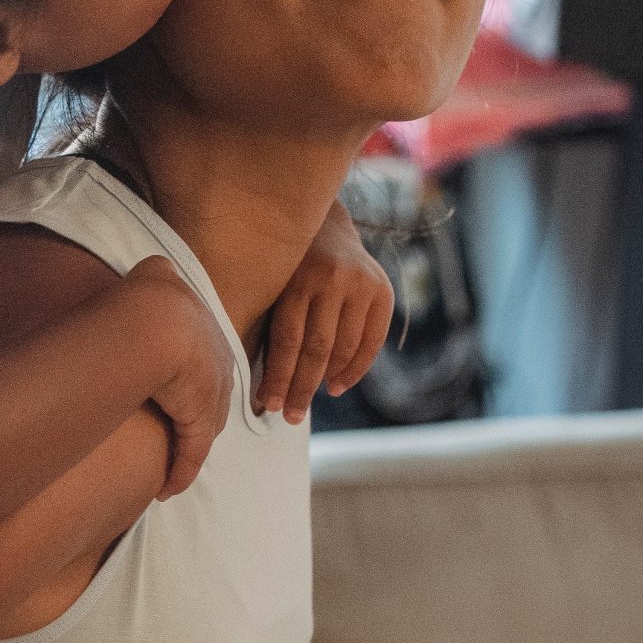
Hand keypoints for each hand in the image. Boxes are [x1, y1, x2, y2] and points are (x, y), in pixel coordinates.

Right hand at [124, 256, 235, 498]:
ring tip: (171, 471)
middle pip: (209, 396)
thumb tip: (154, 267)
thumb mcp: (153, 276)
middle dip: (197, 417)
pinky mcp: (200, 417)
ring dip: (186, 451)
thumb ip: (156, 275)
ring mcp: (210, 390)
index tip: (181, 391)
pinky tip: (168, 489)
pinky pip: (191, 452)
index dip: (192, 378)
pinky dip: (181, 472)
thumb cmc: (143, 296)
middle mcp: (215, 359)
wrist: (153, 323)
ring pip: (200, 427)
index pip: (204, 357)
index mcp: (205, 326)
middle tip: (179, 435)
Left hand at [258, 200, 393, 424]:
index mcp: (296, 280)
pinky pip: (371, 341)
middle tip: (289, 416)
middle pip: (317, 349)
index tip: (269, 405)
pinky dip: (355, 369)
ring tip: (308, 402)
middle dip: (302, 388)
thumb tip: (259, 388)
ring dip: (326, 381)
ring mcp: (361, 284)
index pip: (287, 341)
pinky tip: (336, 386)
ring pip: (345, 348)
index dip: (279, 378)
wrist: (326, 226)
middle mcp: (331, 280)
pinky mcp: (382, 290)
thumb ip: (269, 327)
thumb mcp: (271, 286)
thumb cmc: (285, 269)